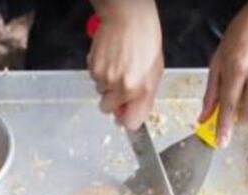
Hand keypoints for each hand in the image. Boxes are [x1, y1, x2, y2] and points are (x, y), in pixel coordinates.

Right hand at [88, 0, 163, 130]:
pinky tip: (110, 58)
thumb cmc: (145, 40)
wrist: (128, 18)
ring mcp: (105, 78)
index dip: (126, 119)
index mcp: (141, 90)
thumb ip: (144, 98)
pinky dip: (100, 72)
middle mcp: (122, 87)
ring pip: (100, 92)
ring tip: (118, 64)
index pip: (130, 123)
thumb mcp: (155, 73)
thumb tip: (131, 115)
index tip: (125, 115)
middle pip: (108, 109)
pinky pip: (94, 78)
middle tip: (121, 83)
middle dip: (113, 100)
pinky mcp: (93, 68)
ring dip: (107, 84)